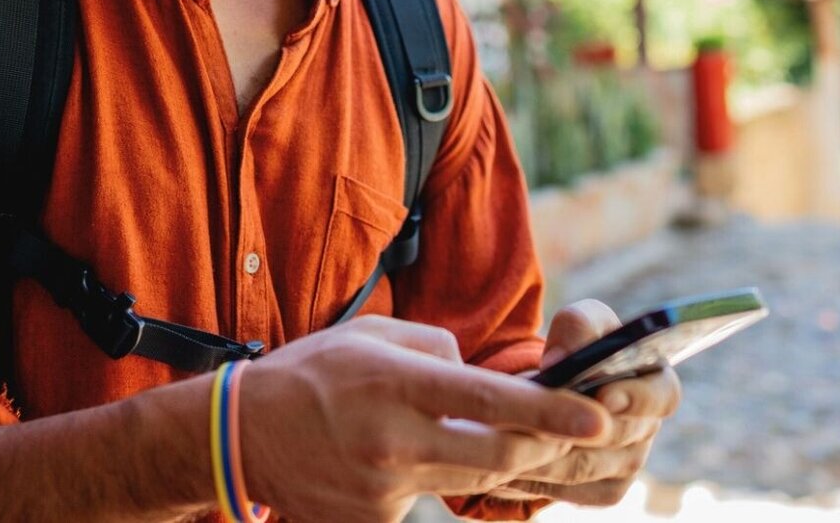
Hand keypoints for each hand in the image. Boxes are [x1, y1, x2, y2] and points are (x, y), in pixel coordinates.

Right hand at [235, 315, 613, 522]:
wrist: (242, 436)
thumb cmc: (312, 374)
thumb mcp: (372, 335)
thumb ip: (437, 350)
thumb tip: (484, 377)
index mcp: (396, 383)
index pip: (491, 401)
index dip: (552, 412)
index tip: (597, 416)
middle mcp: (394, 440)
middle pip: (500, 457)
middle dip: (544, 445)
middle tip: (566, 431)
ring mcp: (384, 488)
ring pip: (474, 482)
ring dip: (498, 461)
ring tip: (491, 435)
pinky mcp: (375, 521)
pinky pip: (429, 501)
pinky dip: (436, 478)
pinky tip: (399, 457)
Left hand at [491, 300, 680, 507]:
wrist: (554, 387)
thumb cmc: (576, 346)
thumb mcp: (578, 325)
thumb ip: (578, 326)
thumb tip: (560, 361)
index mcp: (656, 384)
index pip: (663, 396)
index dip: (638, 399)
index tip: (604, 395)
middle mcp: (647, 427)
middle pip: (619, 437)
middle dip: (577, 427)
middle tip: (536, 419)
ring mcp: (628, 464)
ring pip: (586, 467)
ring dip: (546, 453)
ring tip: (506, 438)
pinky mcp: (603, 490)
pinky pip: (570, 491)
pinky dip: (538, 479)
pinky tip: (508, 466)